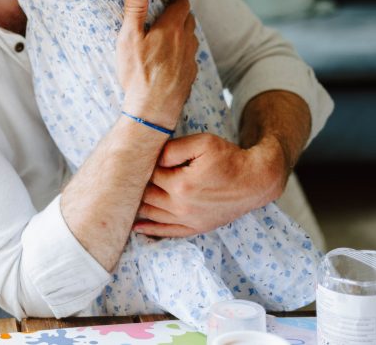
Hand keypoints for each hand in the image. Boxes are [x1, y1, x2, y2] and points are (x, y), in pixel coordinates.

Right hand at [115, 0, 197, 130]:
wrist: (153, 110)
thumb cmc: (138, 73)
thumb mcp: (129, 38)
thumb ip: (135, 9)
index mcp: (172, 28)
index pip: (182, 3)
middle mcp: (186, 41)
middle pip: (189, 19)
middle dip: (180, 12)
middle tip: (168, 11)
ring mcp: (190, 59)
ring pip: (191, 38)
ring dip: (183, 32)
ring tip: (169, 34)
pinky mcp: (190, 75)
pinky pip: (190, 57)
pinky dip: (183, 51)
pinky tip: (171, 59)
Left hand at [133, 132, 288, 237]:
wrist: (255, 180)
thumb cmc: (229, 158)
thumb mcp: (202, 143)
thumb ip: (173, 148)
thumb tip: (152, 156)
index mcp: (180, 184)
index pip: (148, 175)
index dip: (139, 166)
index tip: (131, 160)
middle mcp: (181, 206)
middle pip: (145, 197)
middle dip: (133, 188)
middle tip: (121, 179)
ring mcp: (188, 220)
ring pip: (152, 216)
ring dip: (135, 209)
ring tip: (120, 201)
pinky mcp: (196, 227)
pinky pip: (167, 232)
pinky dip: (150, 230)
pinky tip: (136, 227)